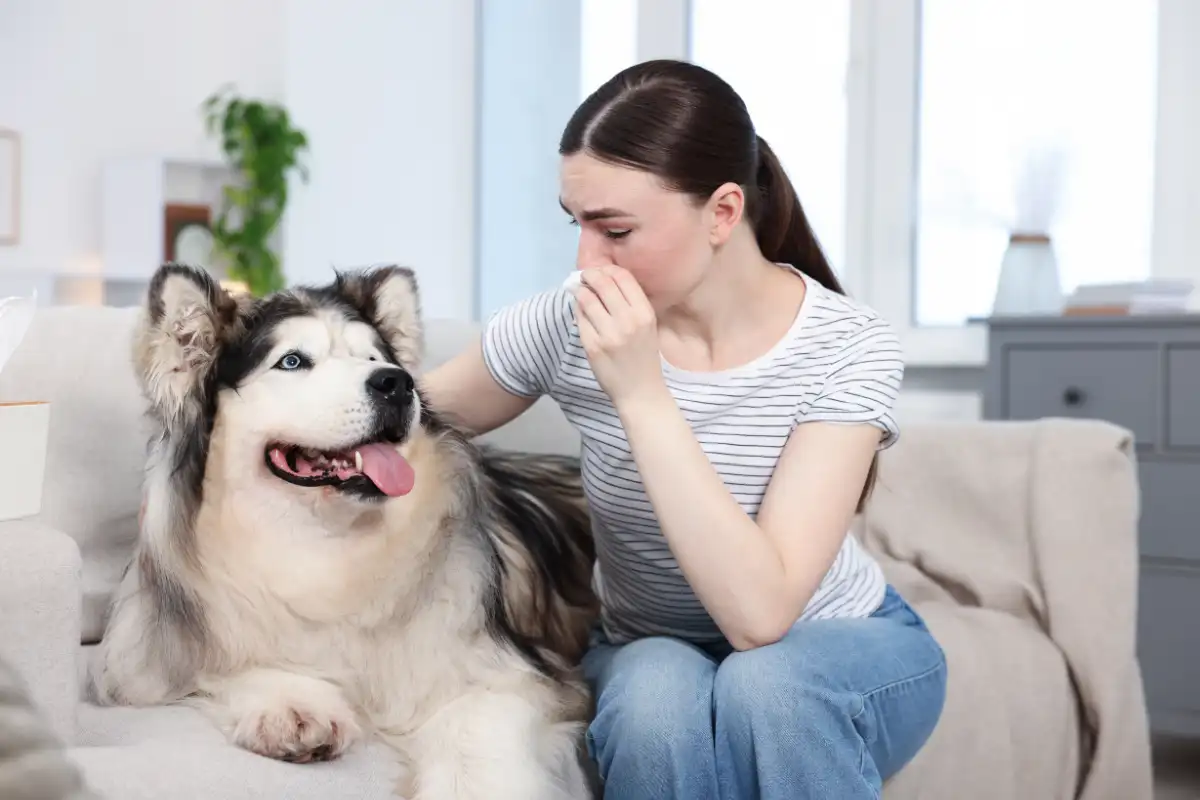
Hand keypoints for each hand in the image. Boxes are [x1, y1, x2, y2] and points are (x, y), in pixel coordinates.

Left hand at [573, 266, 665, 408]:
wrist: (640, 392)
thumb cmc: (644, 357)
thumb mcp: (648, 326)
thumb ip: (631, 303)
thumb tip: (606, 278)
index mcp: (644, 313)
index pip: (623, 277)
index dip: (609, 269)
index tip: (602, 271)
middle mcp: (627, 321)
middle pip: (603, 283)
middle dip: (590, 275)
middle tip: (586, 277)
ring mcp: (608, 334)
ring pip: (586, 299)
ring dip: (581, 292)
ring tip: (581, 293)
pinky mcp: (592, 346)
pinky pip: (580, 319)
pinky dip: (578, 311)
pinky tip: (582, 312)